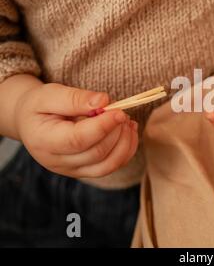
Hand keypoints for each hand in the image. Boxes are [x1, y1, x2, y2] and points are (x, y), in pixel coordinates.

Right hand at [14, 82, 138, 177]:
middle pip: (96, 153)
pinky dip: (126, 150)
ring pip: (108, 165)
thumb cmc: (40, 105)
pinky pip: (113, 166)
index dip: (103, 126)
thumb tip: (103, 101)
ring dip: (125, 143)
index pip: (78, 140)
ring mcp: (72, 170)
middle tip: (122, 112)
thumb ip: (75, 98)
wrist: (32, 122)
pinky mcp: (86, 171)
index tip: (119, 112)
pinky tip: (128, 131)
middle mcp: (57, 162)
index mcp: (43, 141)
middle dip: (116, 132)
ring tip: (127, 122)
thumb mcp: (50, 94)